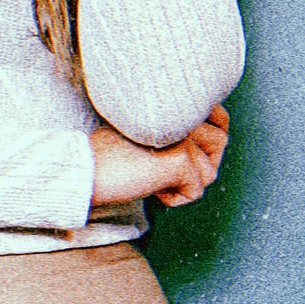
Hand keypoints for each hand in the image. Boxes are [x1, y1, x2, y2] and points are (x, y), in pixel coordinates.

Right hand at [89, 106, 230, 209]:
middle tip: (172, 175)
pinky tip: (153, 192)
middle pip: (220, 142)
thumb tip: (206, 154)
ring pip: (209, 171)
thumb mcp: (146, 137)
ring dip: (187, 184)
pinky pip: (195, 191)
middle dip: (202, 166)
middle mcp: (181, 114)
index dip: (213, 137)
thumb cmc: (108, 158)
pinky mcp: (179, 160)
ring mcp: (182, 136)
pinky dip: (174, 199)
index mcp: (173, 104)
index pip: (219, 116)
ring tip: (158, 182)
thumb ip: (175, 135)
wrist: (84, 171)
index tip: (188, 156)